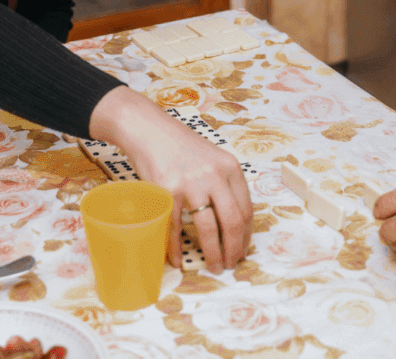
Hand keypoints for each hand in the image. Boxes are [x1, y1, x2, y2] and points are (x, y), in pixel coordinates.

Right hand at [89, 86, 252, 273]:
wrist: (149, 129)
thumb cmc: (180, 146)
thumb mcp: (211, 158)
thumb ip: (223, 184)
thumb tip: (232, 222)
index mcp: (230, 167)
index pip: (247, 208)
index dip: (247, 234)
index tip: (243, 249)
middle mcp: (214, 175)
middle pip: (233, 221)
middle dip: (234, 249)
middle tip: (231, 264)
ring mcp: (191, 183)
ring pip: (208, 229)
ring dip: (213, 253)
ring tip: (213, 266)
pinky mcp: (167, 191)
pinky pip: (175, 227)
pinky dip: (176, 248)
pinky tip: (178, 259)